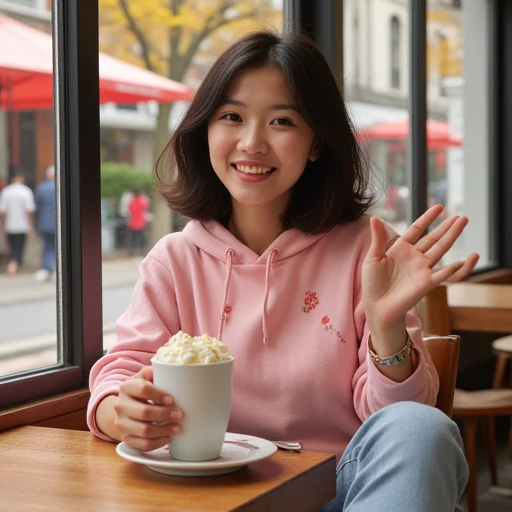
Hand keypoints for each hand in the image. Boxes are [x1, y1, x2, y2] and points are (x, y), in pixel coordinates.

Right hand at [113, 366, 182, 450]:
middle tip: (179, 415)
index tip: (172, 400)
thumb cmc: (141, 389)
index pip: (143, 389)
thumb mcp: (144, 376)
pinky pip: (142, 445)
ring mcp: (121, 423)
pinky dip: (158, 443)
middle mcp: (120, 405)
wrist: (124, 407)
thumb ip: (155, 371)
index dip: (159, 395)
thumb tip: (171, 368)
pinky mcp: (125, 438)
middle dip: (164, 414)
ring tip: (178, 428)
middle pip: (144, 412)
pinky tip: (168, 438)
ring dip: (164, 430)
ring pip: (144, 431)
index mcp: (126, 387)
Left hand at [362, 204, 478, 328]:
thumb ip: (377, 238)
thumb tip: (374, 217)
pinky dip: (455, 268)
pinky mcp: (427, 283)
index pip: (417, 229)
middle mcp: (414, 257)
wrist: (377, 306)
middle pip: (434, 238)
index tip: (440, 207)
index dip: (427, 218)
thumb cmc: (372, 283)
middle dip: (447, 227)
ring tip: (464, 224)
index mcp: (401, 249)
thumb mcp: (373, 258)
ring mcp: (422, 269)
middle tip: (461, 216)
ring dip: (452, 237)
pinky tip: (465, 260)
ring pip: (441, 250)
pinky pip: (444, 274)